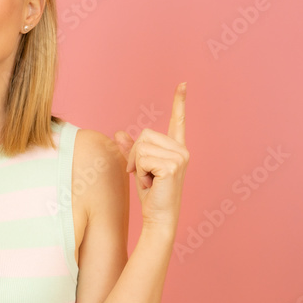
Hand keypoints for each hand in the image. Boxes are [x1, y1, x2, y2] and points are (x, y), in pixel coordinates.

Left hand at [114, 82, 188, 232]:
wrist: (158, 217)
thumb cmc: (151, 195)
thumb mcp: (139, 169)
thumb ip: (132, 150)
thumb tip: (119, 133)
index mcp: (176, 149)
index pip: (178, 121)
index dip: (180, 102)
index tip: (183, 84)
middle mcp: (181, 150)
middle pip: (145, 135)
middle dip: (135, 155)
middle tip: (144, 175)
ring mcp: (179, 157)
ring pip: (141, 147)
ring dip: (137, 165)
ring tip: (149, 180)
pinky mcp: (172, 166)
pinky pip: (142, 158)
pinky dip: (140, 172)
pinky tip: (150, 183)